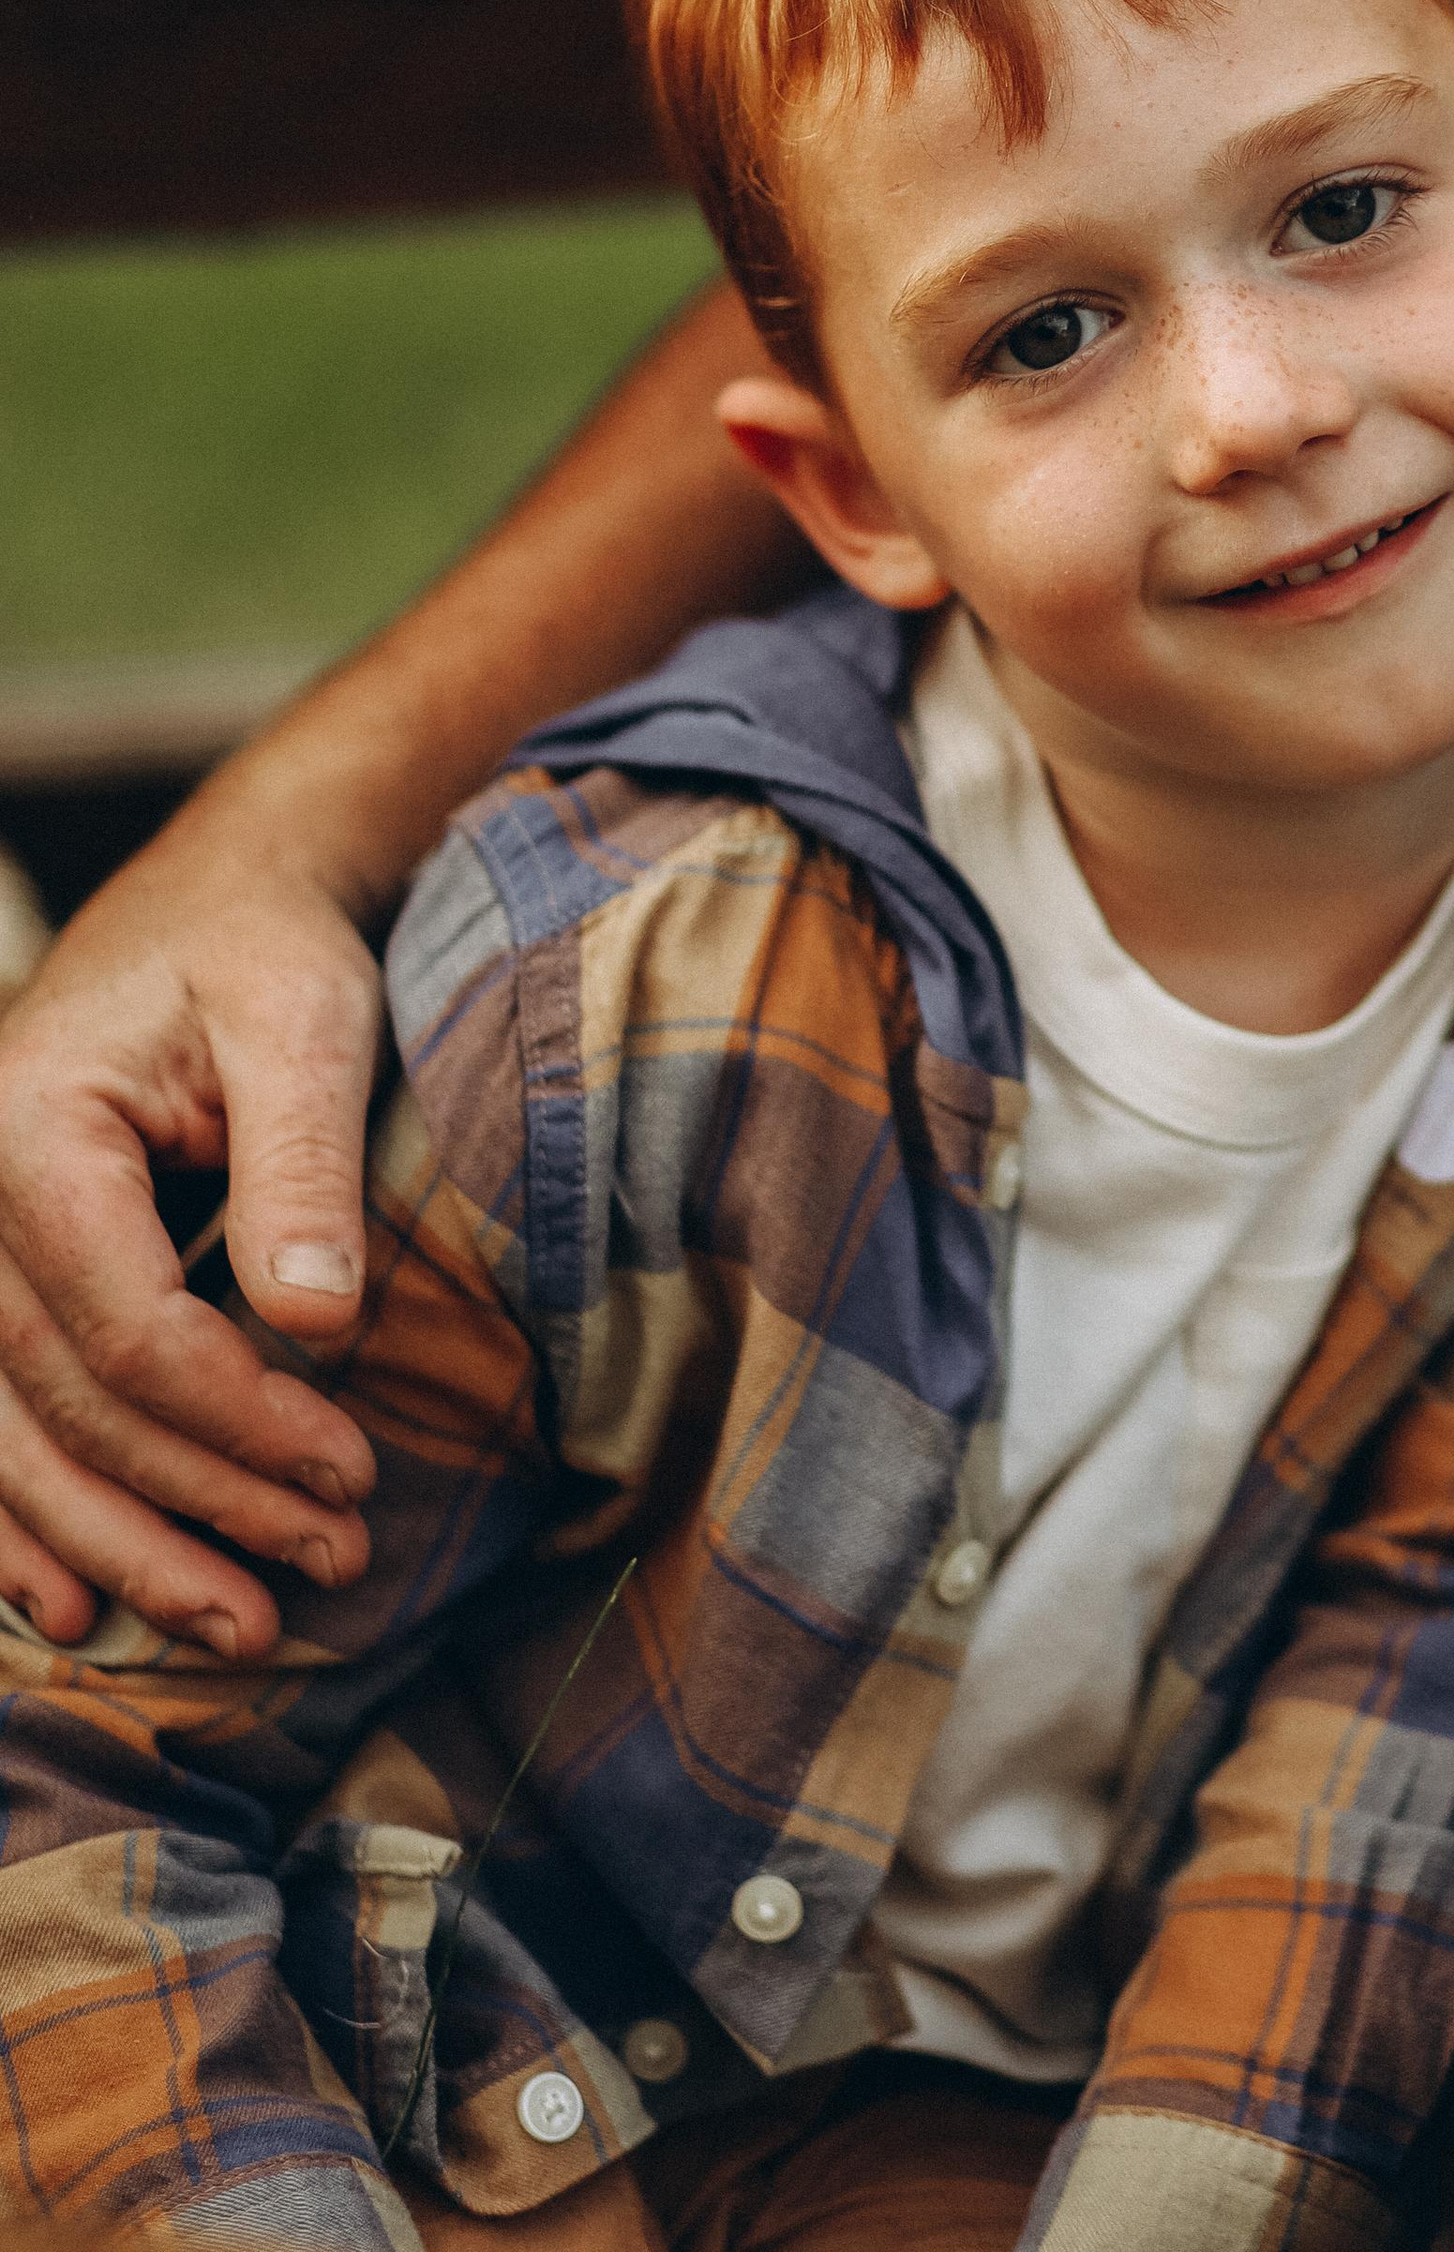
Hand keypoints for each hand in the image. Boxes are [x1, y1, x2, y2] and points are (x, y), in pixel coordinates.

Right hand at [0, 808, 379, 1658]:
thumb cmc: (267, 945)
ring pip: (13, 1436)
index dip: (237, 1421)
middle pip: (64, 1401)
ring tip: (238, 1624)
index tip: (352, 1472)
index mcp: (31, 1128)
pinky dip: (20, 1519)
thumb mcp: (306, 1020)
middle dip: (195, 1503)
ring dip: (119, 1544)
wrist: (221, 896)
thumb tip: (316, 1329)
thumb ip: (304, 1168)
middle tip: (325, 1567)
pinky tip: (72, 1602)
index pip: (125, 1328)